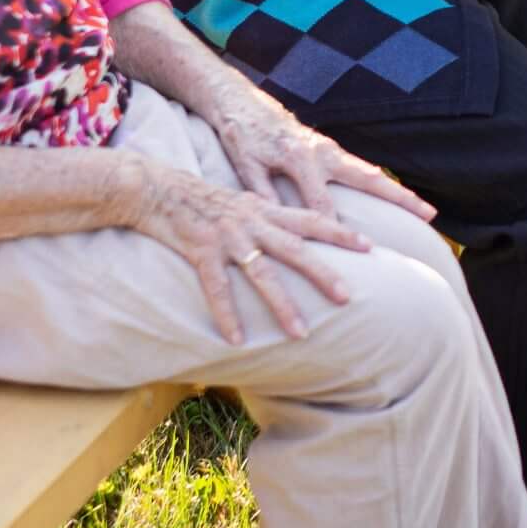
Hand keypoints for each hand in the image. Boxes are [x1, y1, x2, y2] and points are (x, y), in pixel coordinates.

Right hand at [120, 155, 372, 344]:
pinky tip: (236, 339)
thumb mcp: (242, 203)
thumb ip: (267, 217)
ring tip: (301, 333)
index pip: (310, 219)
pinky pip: (217, 287)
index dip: (340, 232)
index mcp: (264, 210)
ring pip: (261, 273)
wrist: (157, 188)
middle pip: (295, 249)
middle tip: (348, 297)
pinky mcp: (200, 250)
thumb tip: (292, 231)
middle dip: (323, 273)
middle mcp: (251, 221)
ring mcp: (227, 236)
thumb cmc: (201, 200)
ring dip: (282, 304)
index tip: (369, 246)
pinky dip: (227, 313)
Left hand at [204, 77, 437, 224]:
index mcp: (299, 157)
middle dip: (399, 198)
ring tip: (427, 210)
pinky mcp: (327, 148)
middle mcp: (321, 151)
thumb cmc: (239, 134)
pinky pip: (359, 167)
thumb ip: (263, 192)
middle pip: (368, 179)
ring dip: (398, 191)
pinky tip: (397, 196)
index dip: (335, 231)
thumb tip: (279, 221)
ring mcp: (328, 148)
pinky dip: (380, 181)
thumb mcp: (244, 164)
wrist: (239, 100)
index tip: (356, 255)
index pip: (322, 204)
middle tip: (429, 214)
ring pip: (370, 172)